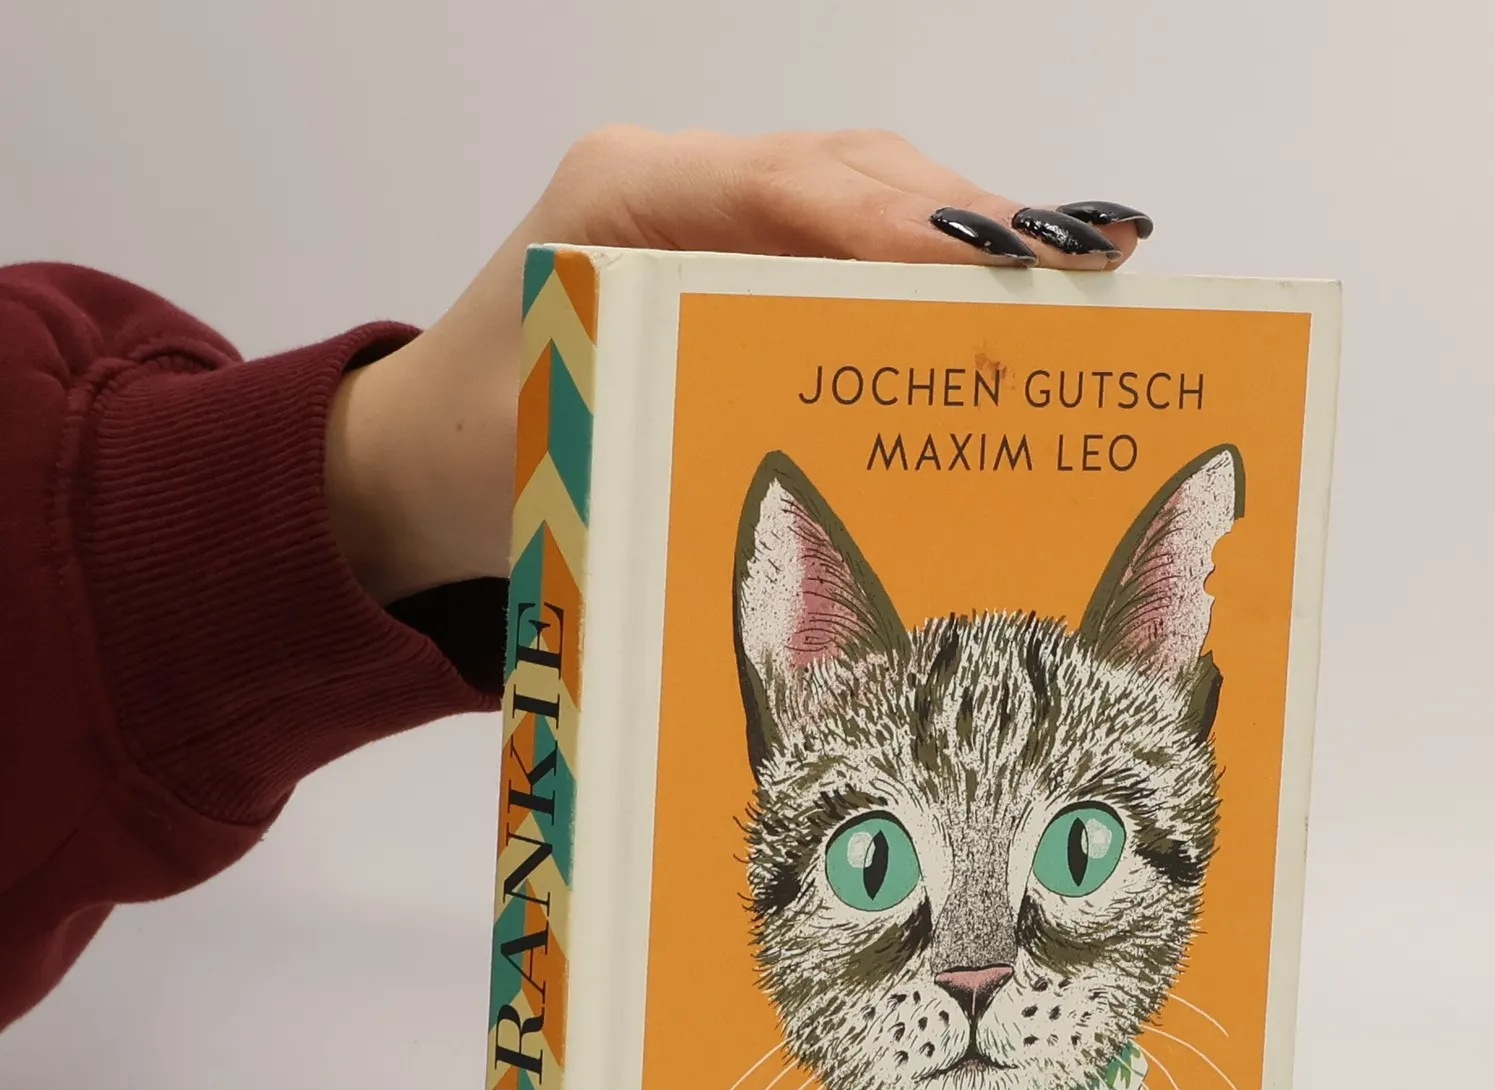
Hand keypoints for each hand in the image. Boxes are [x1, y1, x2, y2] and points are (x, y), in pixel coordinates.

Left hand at [326, 127, 1150, 604]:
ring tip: (1078, 274)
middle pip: (847, 171)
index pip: (781, 190)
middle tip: (1081, 267)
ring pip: (863, 190)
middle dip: (966, 220)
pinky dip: (927, 265)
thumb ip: (673, 447)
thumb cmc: (479, 464)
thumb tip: (815, 513)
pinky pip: (848, 236)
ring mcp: (706, 206)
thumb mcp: (565, 459)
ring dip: (966, 234)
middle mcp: (671, 179)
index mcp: (618, 200)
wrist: (414, 458)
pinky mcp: (733, 249)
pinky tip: (1006, 298)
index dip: (894, 226)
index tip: (994, 264)